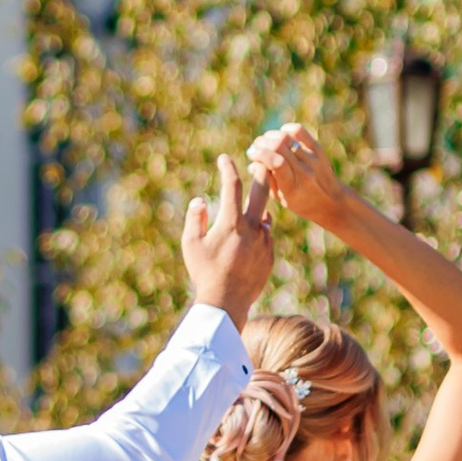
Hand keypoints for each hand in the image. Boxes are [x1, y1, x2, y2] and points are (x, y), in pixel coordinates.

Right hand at [181, 153, 273, 325]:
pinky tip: (248, 240)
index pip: (232, 186)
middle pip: (262, 190)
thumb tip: (200, 200)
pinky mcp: (270, 254)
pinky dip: (258, 232)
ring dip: (256, 210)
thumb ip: (194, 218)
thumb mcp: (191, 244)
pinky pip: (266, 236)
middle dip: (262, 171)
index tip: (224, 159)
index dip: (227, 168)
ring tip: (247, 213)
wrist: (227, 301)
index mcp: (231, 222)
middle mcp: (252, 227)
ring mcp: (264, 241)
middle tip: (262, 159)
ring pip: (264, 216)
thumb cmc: (204, 272)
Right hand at [248, 121, 348, 228]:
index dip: (260, 154)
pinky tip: (280, 135)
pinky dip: (286, 129)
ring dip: (270, 136)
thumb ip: (266, 179)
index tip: (251, 154)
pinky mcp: (318, 150)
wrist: (331, 201)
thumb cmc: (300, 202)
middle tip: (255, 147)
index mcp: (292, 187)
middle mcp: (304, 172)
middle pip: (279, 146)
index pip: (276, 162)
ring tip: (264, 142)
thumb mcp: (280, 198)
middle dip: (262, 143)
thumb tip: (253, 163)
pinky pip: (299, 131)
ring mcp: (313, 159)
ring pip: (287, 137)